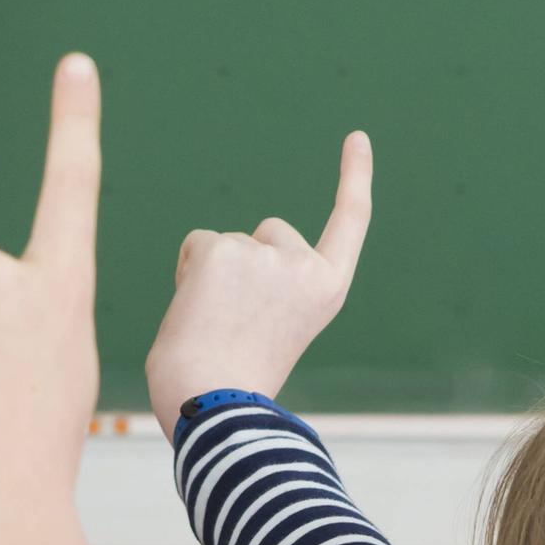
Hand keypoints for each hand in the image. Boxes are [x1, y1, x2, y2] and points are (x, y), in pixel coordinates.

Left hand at [143, 133, 372, 438]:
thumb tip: (218, 266)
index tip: (356, 138)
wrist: (213, 407)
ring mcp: (264, 255)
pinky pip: (196, 245)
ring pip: (226, 245)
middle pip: (266, 232)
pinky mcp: (222, 252)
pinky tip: (195, 311)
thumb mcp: (272, 329)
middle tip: (235, 321)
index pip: (349, 223)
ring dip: (212, 276)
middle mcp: (303, 266)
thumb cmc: (234, 384)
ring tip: (213, 326)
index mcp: (326, 291)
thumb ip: (267, 289)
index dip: (353, 177)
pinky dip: (187, 273)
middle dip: (245, 261)